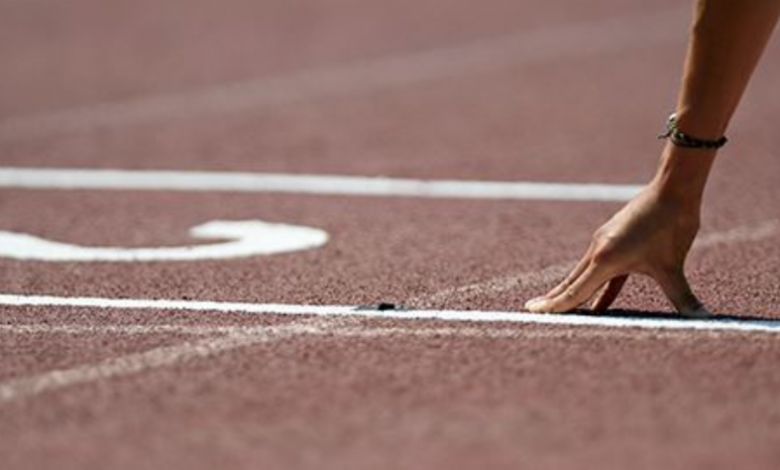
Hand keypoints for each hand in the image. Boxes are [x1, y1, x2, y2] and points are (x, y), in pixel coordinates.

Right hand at [524, 180, 710, 316]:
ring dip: (569, 291)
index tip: (532, 312)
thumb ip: (682, 297)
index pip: (574, 291)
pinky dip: (595, 287)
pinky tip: (598, 304)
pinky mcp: (613, 241)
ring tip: (554, 304)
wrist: (673, 188)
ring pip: (581, 275)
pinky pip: (599, 270)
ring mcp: (603, 245)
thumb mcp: (673, 267)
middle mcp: (597, 252)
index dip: (554, 305)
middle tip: (530, 310)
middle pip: (570, 283)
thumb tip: (703, 320)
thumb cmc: (671, 224)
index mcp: (605, 260)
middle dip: (552, 299)